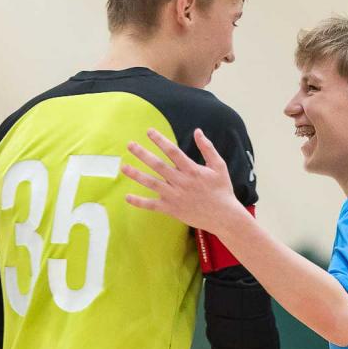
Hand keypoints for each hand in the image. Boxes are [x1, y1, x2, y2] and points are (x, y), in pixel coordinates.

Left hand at [122, 128, 245, 234]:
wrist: (224, 217)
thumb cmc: (222, 190)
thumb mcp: (219, 166)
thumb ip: (207, 148)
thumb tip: (197, 131)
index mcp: (192, 170)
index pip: (172, 151)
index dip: (160, 140)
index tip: (149, 131)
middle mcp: (181, 182)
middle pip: (158, 165)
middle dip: (143, 154)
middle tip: (130, 145)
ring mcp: (175, 196)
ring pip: (152, 183)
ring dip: (136, 175)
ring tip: (123, 167)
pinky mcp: (172, 209)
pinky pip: (152, 205)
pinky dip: (139, 202)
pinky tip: (127, 197)